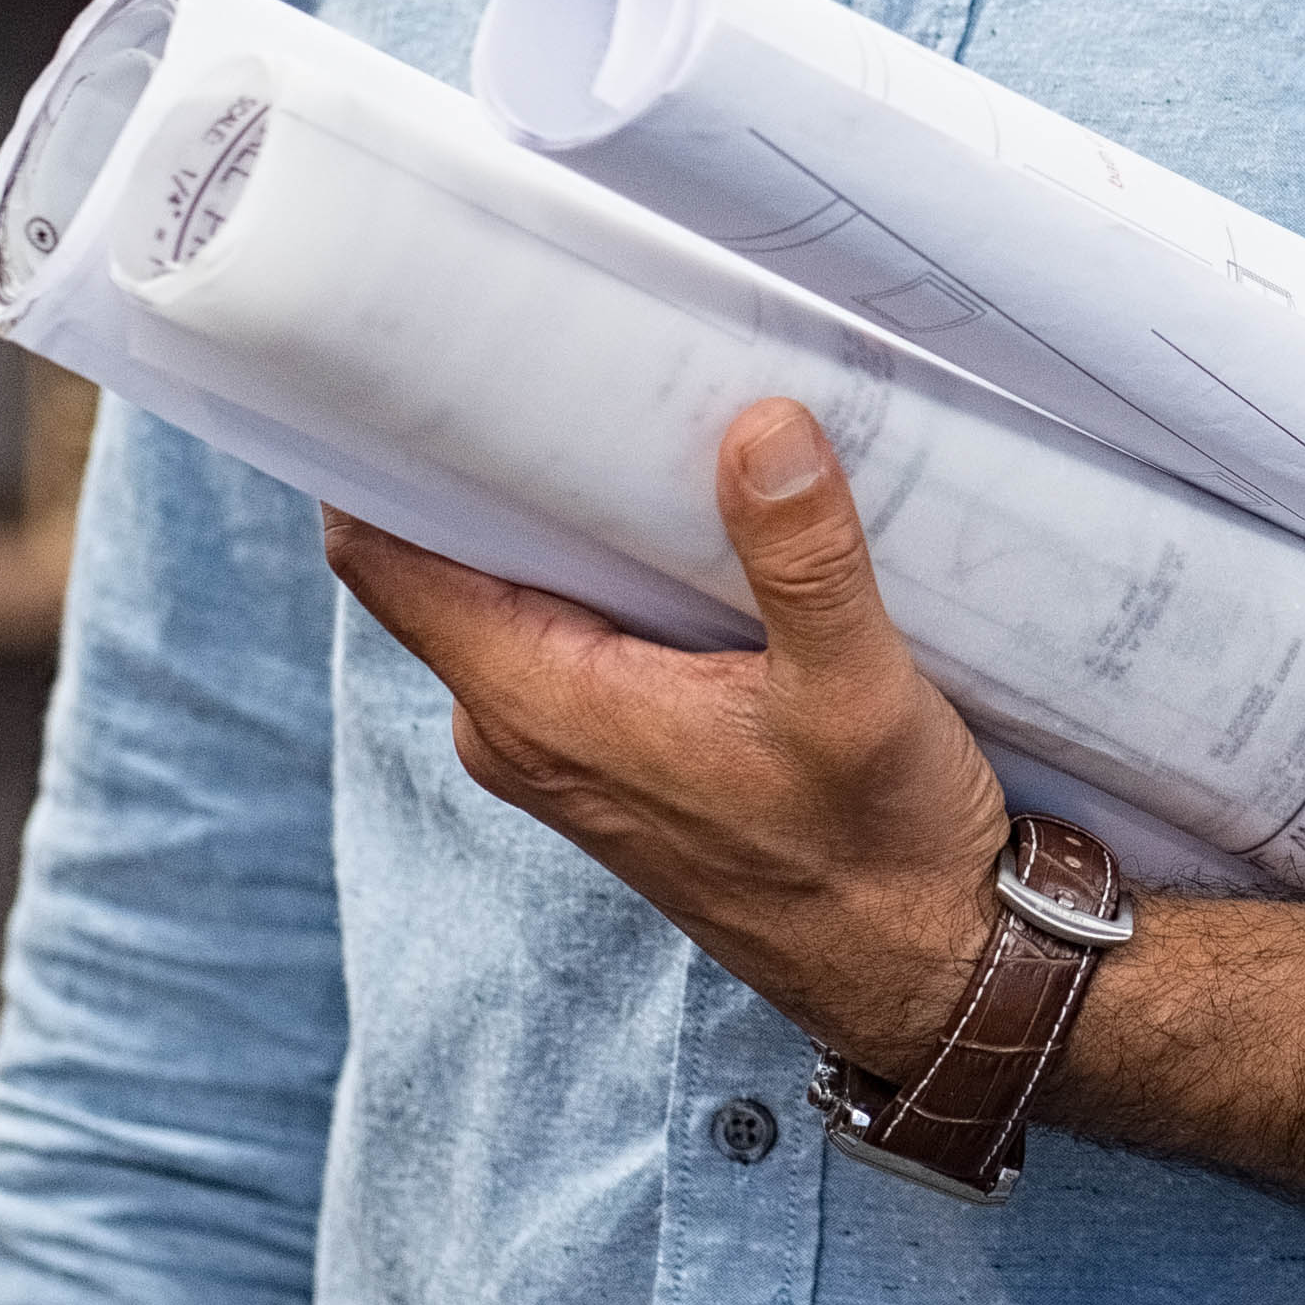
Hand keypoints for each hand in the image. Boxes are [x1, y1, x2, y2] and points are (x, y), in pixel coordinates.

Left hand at [320, 401, 1020, 1073]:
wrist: (927, 972)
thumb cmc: (881, 856)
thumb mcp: (857, 692)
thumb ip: (803, 558)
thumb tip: (760, 426)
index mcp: (540, 706)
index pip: (387, 554)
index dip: (378, 446)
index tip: (412, 341)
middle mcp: (523, 727)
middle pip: (452, 552)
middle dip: (497, 449)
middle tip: (563, 333)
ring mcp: (567, 743)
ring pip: (523, 586)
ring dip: (572, 506)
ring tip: (641, 401)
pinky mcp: (620, 750)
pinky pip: (577, 626)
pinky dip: (617, 561)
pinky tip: (691, 510)